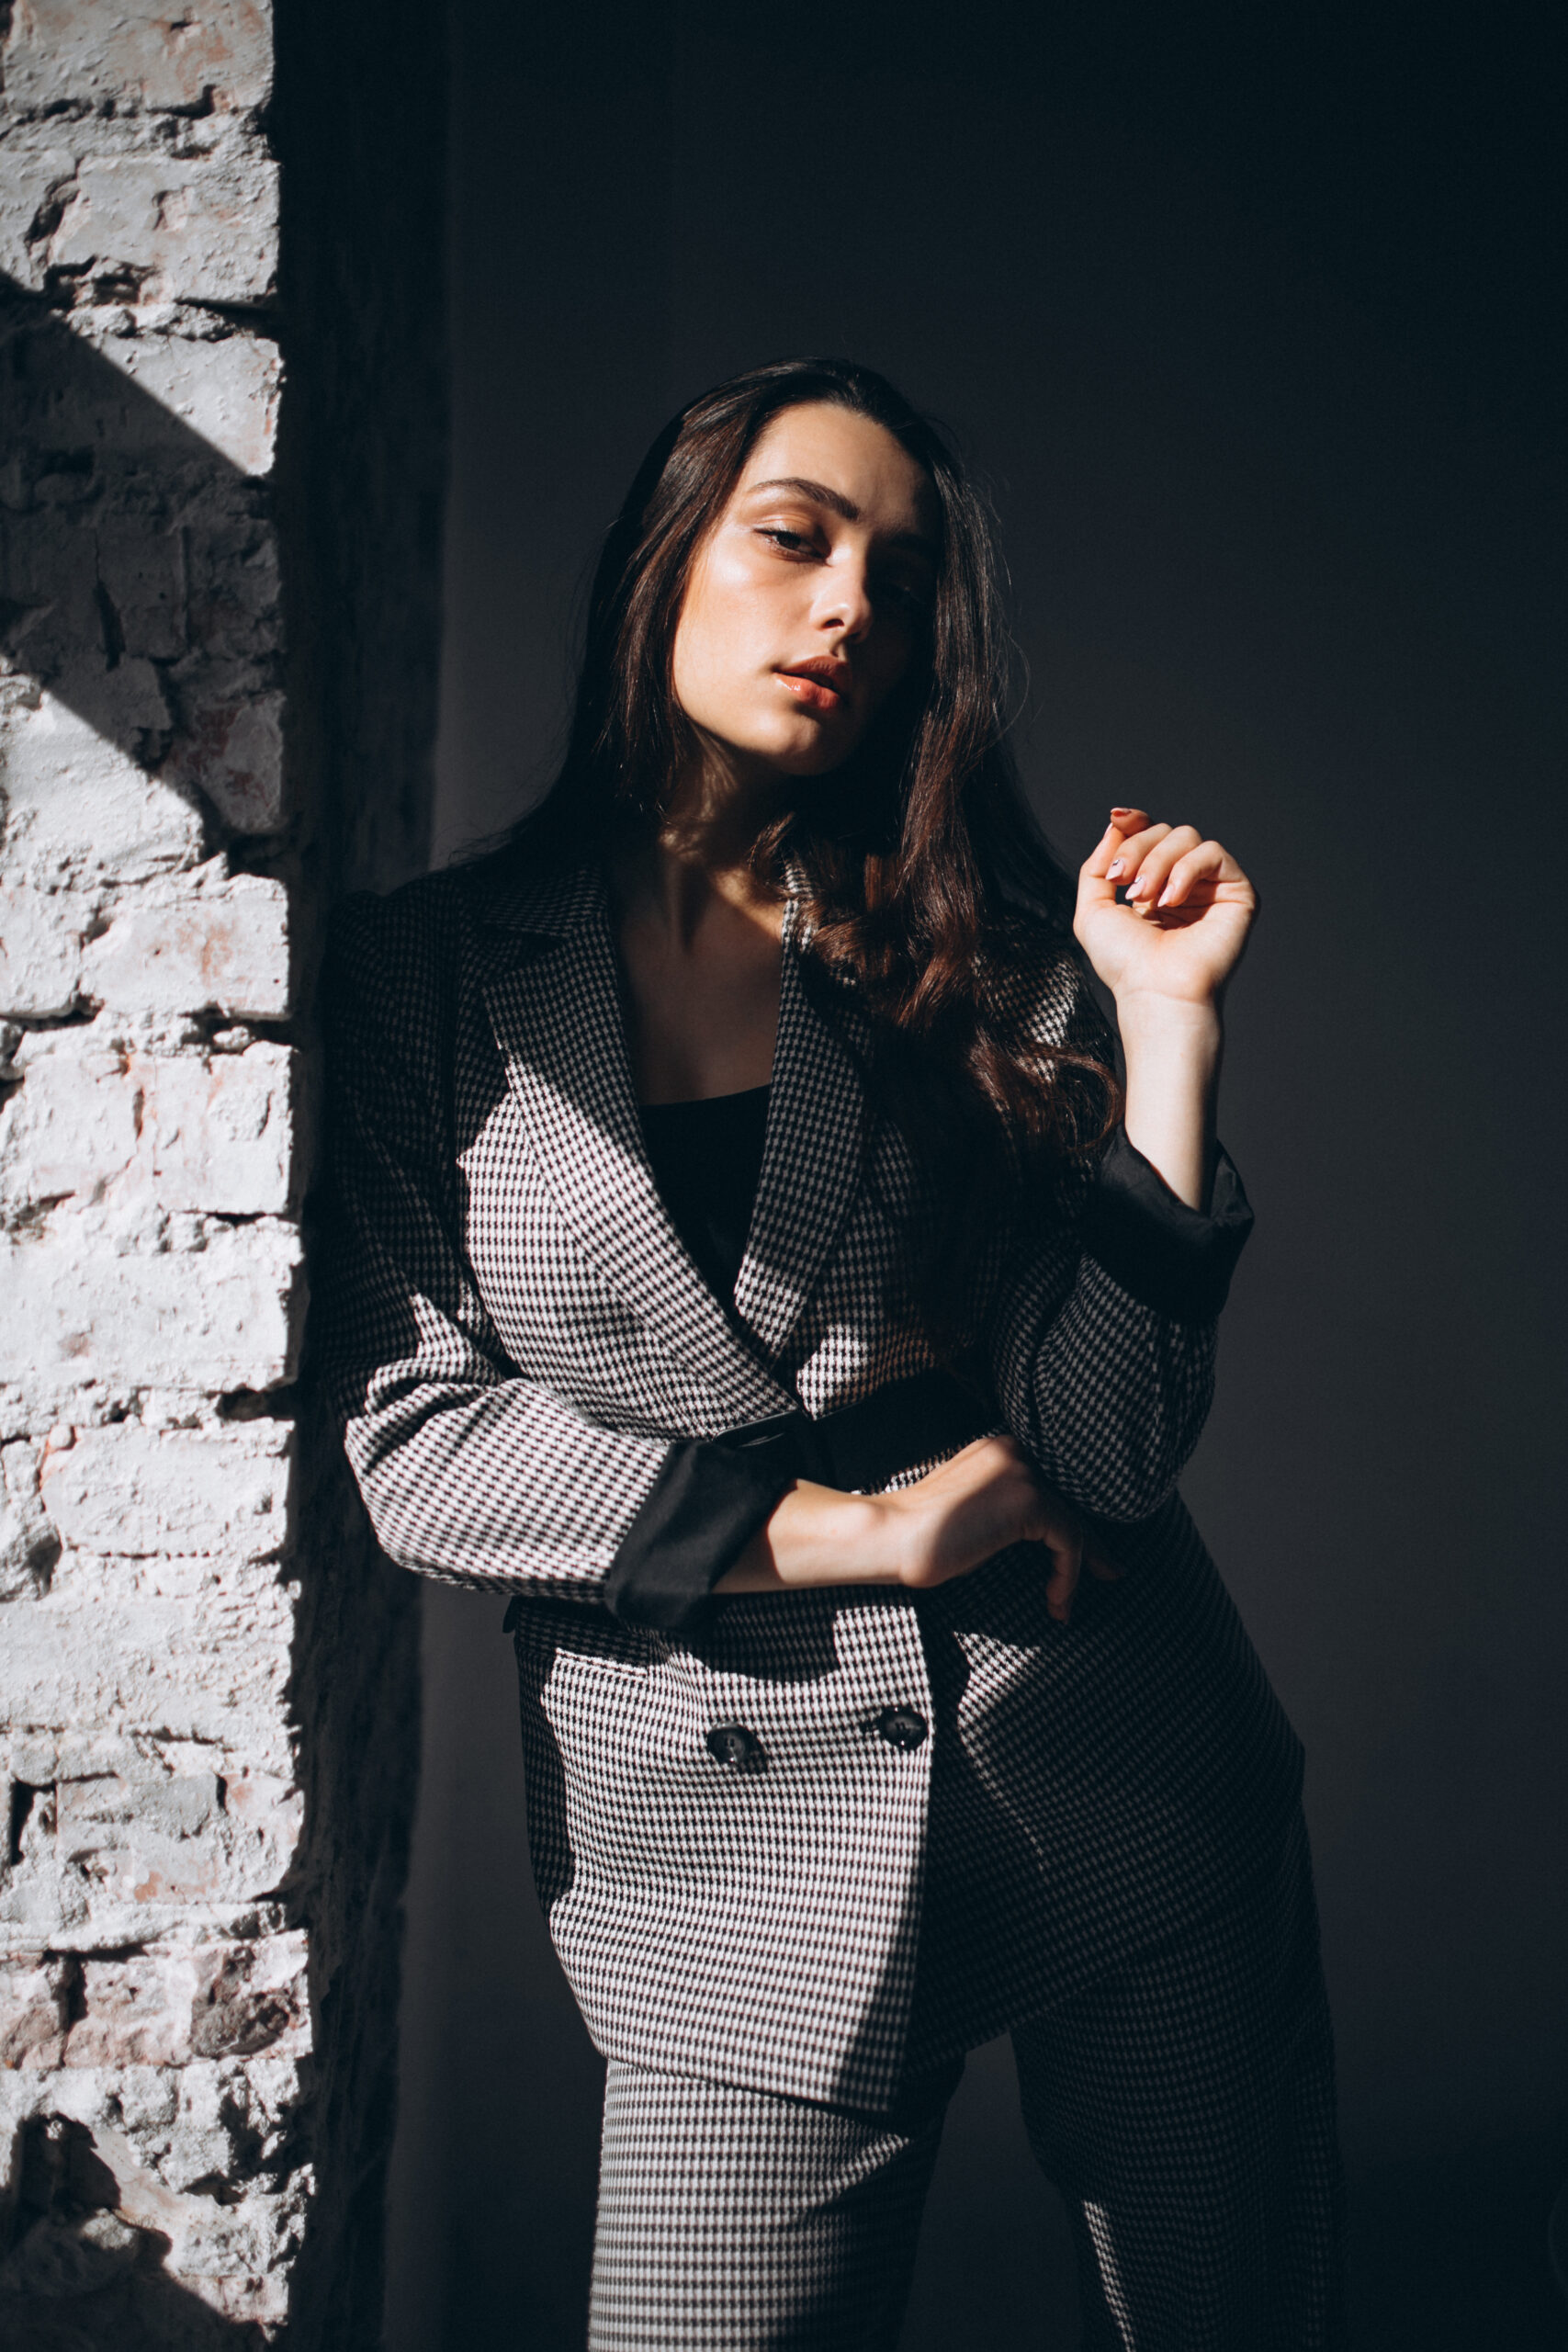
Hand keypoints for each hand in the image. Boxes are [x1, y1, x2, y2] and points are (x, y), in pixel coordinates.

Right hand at [874, 1436, 1119, 1621]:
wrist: (894, 1535)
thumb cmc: (923, 1535)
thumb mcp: (974, 1513)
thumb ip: (1007, 1510)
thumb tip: (1050, 1539)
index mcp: (1000, 1449)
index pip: (1052, 1486)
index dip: (1074, 1522)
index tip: (1091, 1555)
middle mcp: (1016, 1450)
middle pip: (1070, 1500)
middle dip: (1092, 1543)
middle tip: (1110, 1573)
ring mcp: (1023, 1471)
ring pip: (1073, 1523)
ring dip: (1077, 1569)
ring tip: (1064, 1604)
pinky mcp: (1028, 1499)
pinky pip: (1068, 1541)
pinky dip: (1067, 1576)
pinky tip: (1055, 1601)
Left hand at [1074, 807, 1256, 1010]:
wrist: (1155, 991)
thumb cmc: (1126, 963)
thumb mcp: (1092, 910)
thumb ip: (1097, 866)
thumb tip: (1116, 824)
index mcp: (1155, 886)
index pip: (1150, 834)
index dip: (1135, 821)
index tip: (1117, 818)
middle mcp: (1185, 883)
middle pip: (1164, 831)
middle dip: (1137, 849)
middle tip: (1124, 883)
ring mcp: (1211, 887)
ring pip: (1186, 836)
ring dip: (1157, 862)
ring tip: (1144, 898)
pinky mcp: (1236, 892)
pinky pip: (1212, 852)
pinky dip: (1185, 870)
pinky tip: (1171, 901)